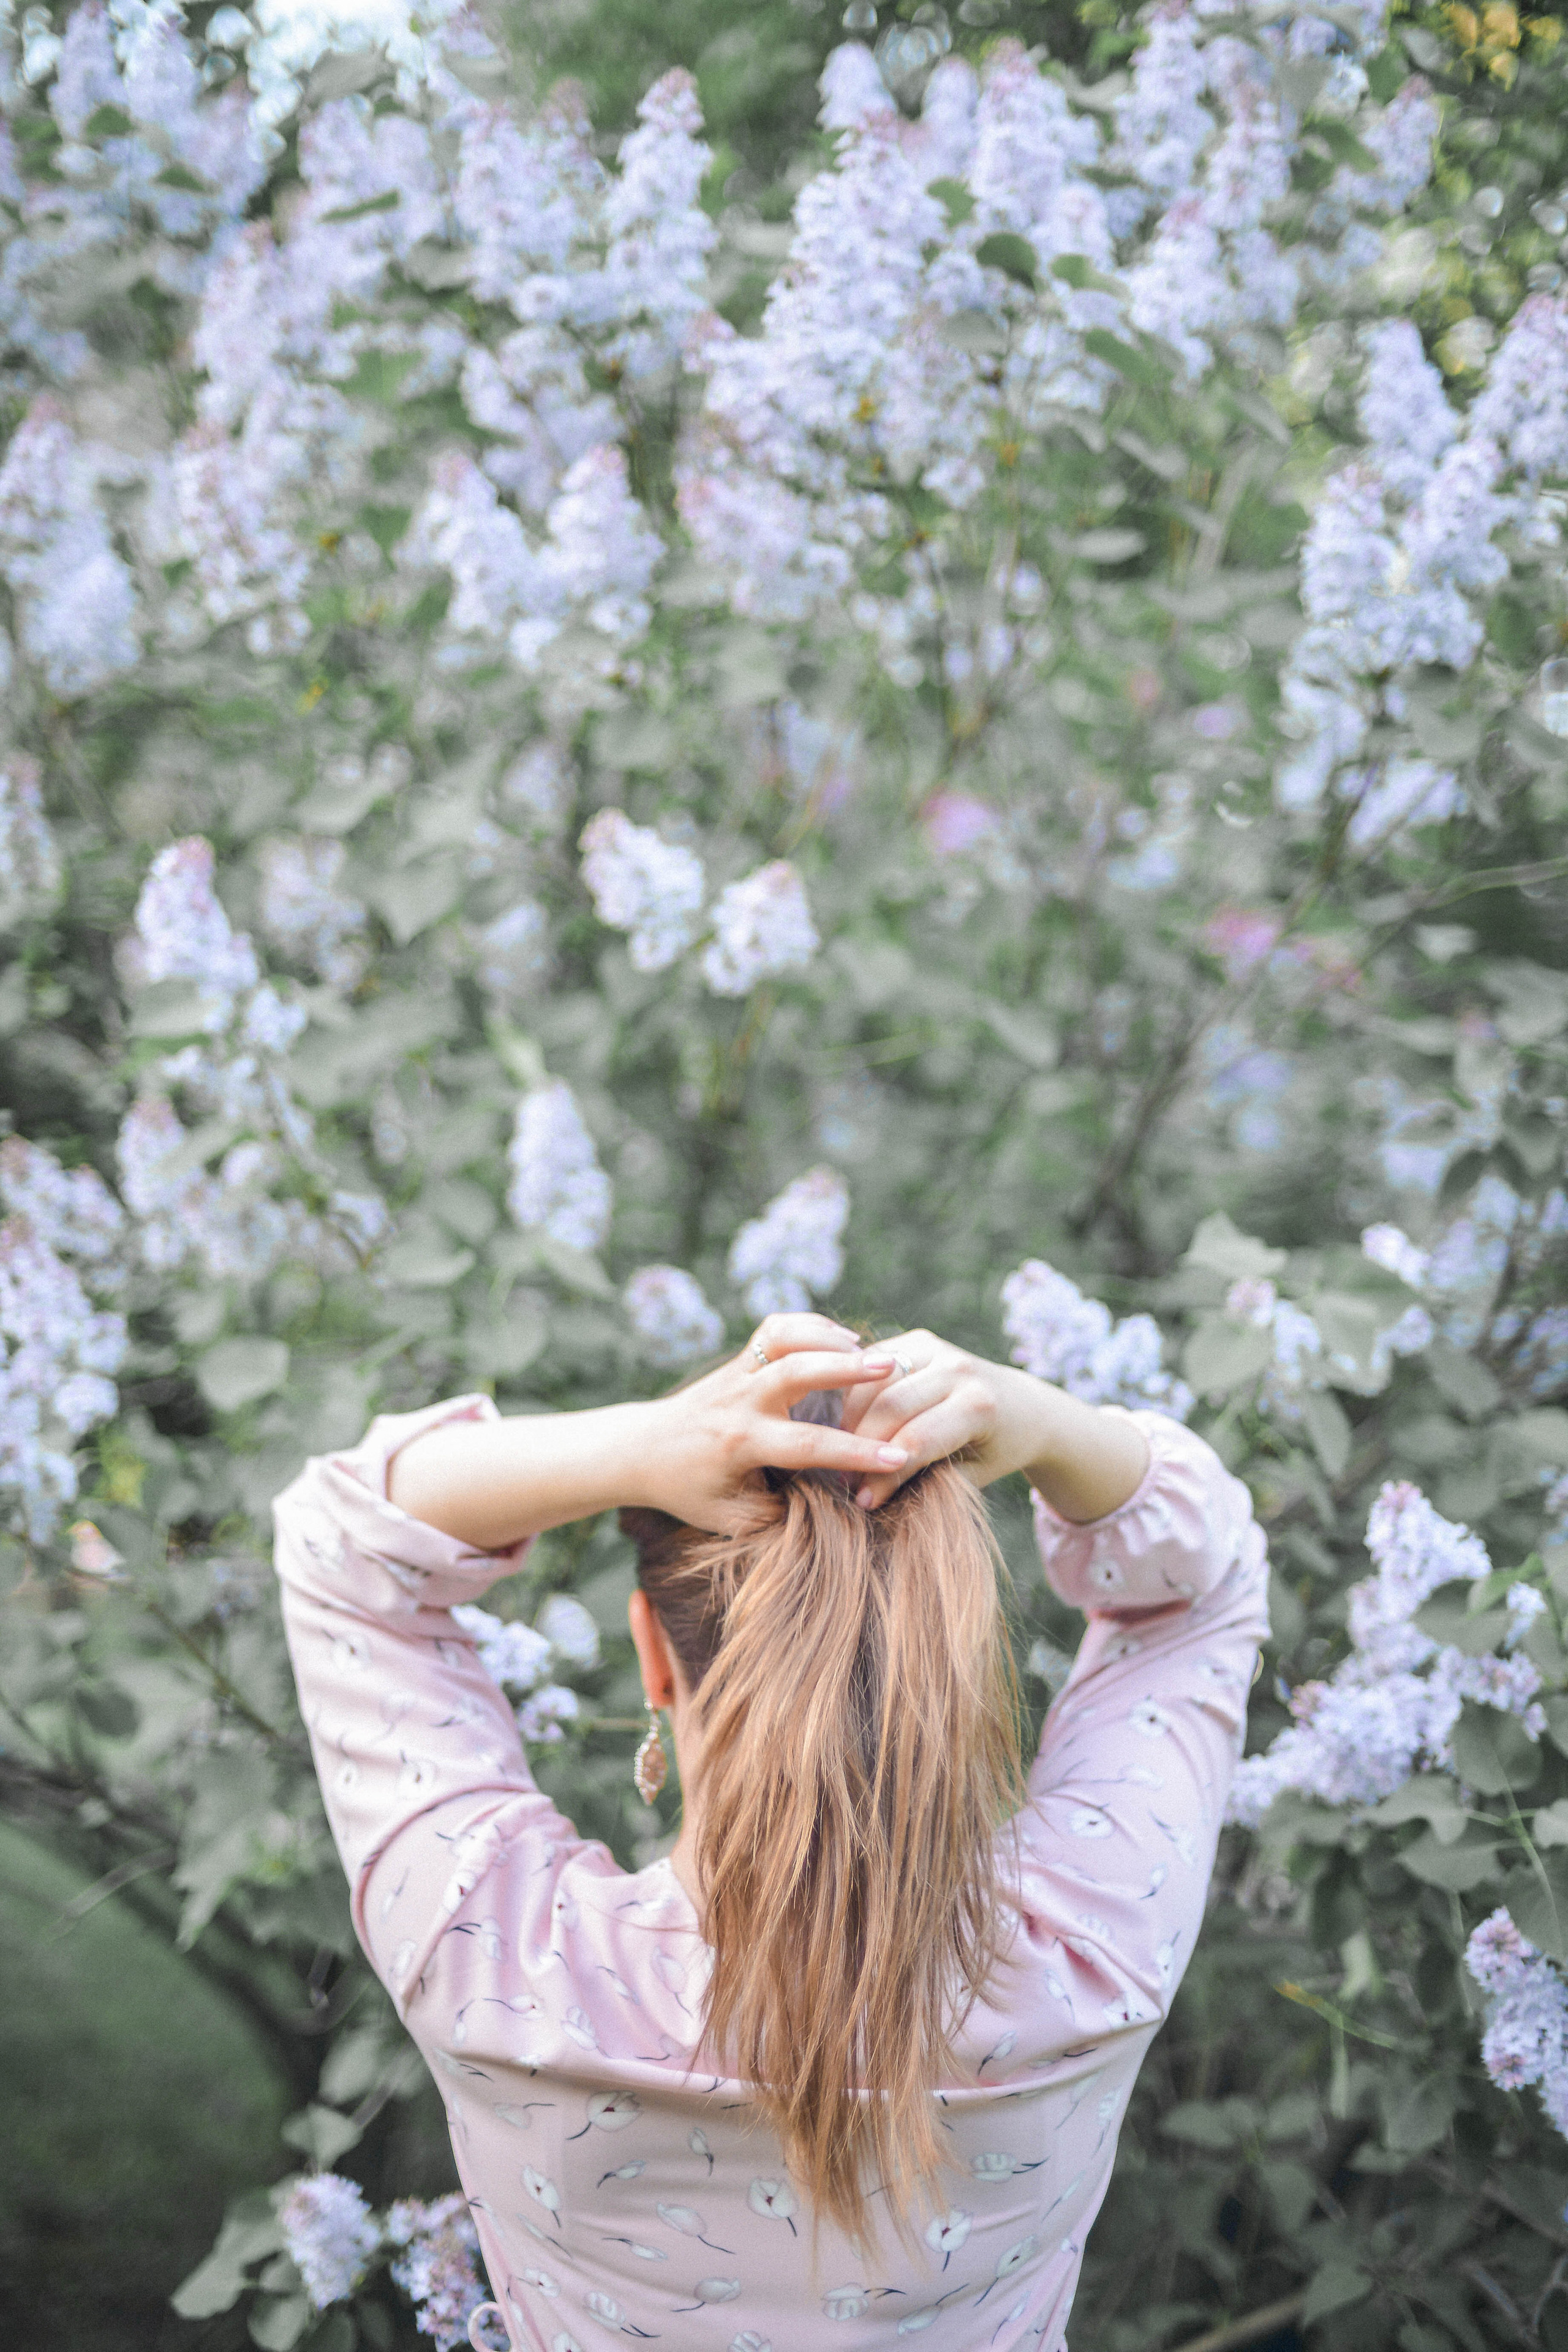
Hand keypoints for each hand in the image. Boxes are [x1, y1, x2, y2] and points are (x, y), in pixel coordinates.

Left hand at [637, 1312, 907, 1532]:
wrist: (644, 1450)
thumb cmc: (690, 1490)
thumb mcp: (730, 1519)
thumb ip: (778, 1514)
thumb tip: (828, 1503)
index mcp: (739, 1443)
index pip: (806, 1446)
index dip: (855, 1453)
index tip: (898, 1457)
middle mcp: (739, 1401)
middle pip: (794, 1372)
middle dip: (844, 1368)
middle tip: (890, 1366)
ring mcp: (738, 1373)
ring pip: (782, 1338)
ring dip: (828, 1337)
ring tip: (872, 1350)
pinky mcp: (740, 1358)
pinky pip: (775, 1328)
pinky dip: (810, 1325)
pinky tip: (841, 1338)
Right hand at [838, 1331, 1064, 1508]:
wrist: (1023, 1406)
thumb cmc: (997, 1450)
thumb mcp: (972, 1476)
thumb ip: (927, 1481)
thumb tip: (868, 1496)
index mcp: (979, 1407)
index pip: (915, 1441)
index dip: (883, 1475)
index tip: (864, 1501)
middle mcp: (959, 1370)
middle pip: (889, 1407)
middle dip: (862, 1446)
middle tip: (848, 1480)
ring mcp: (938, 1348)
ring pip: (874, 1382)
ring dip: (852, 1419)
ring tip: (848, 1452)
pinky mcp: (920, 1339)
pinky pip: (873, 1364)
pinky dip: (857, 1394)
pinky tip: (853, 1423)